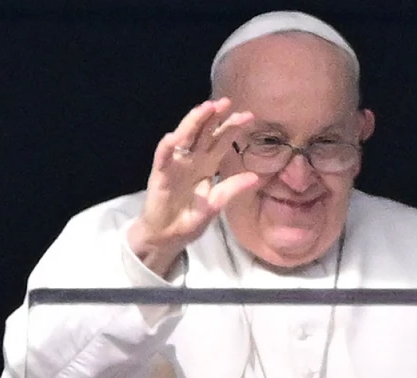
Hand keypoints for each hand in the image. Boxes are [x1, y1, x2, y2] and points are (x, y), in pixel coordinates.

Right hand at [128, 98, 258, 276]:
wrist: (167, 236)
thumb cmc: (190, 219)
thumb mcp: (215, 205)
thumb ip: (231, 189)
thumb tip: (255, 177)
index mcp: (207, 165)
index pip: (221, 141)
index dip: (232, 128)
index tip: (249, 116)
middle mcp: (192, 160)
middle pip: (204, 133)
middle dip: (214, 117)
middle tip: (226, 102)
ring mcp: (176, 165)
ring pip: (185, 137)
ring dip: (193, 122)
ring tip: (205, 108)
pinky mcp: (161, 175)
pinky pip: (163, 157)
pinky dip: (167, 147)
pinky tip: (173, 137)